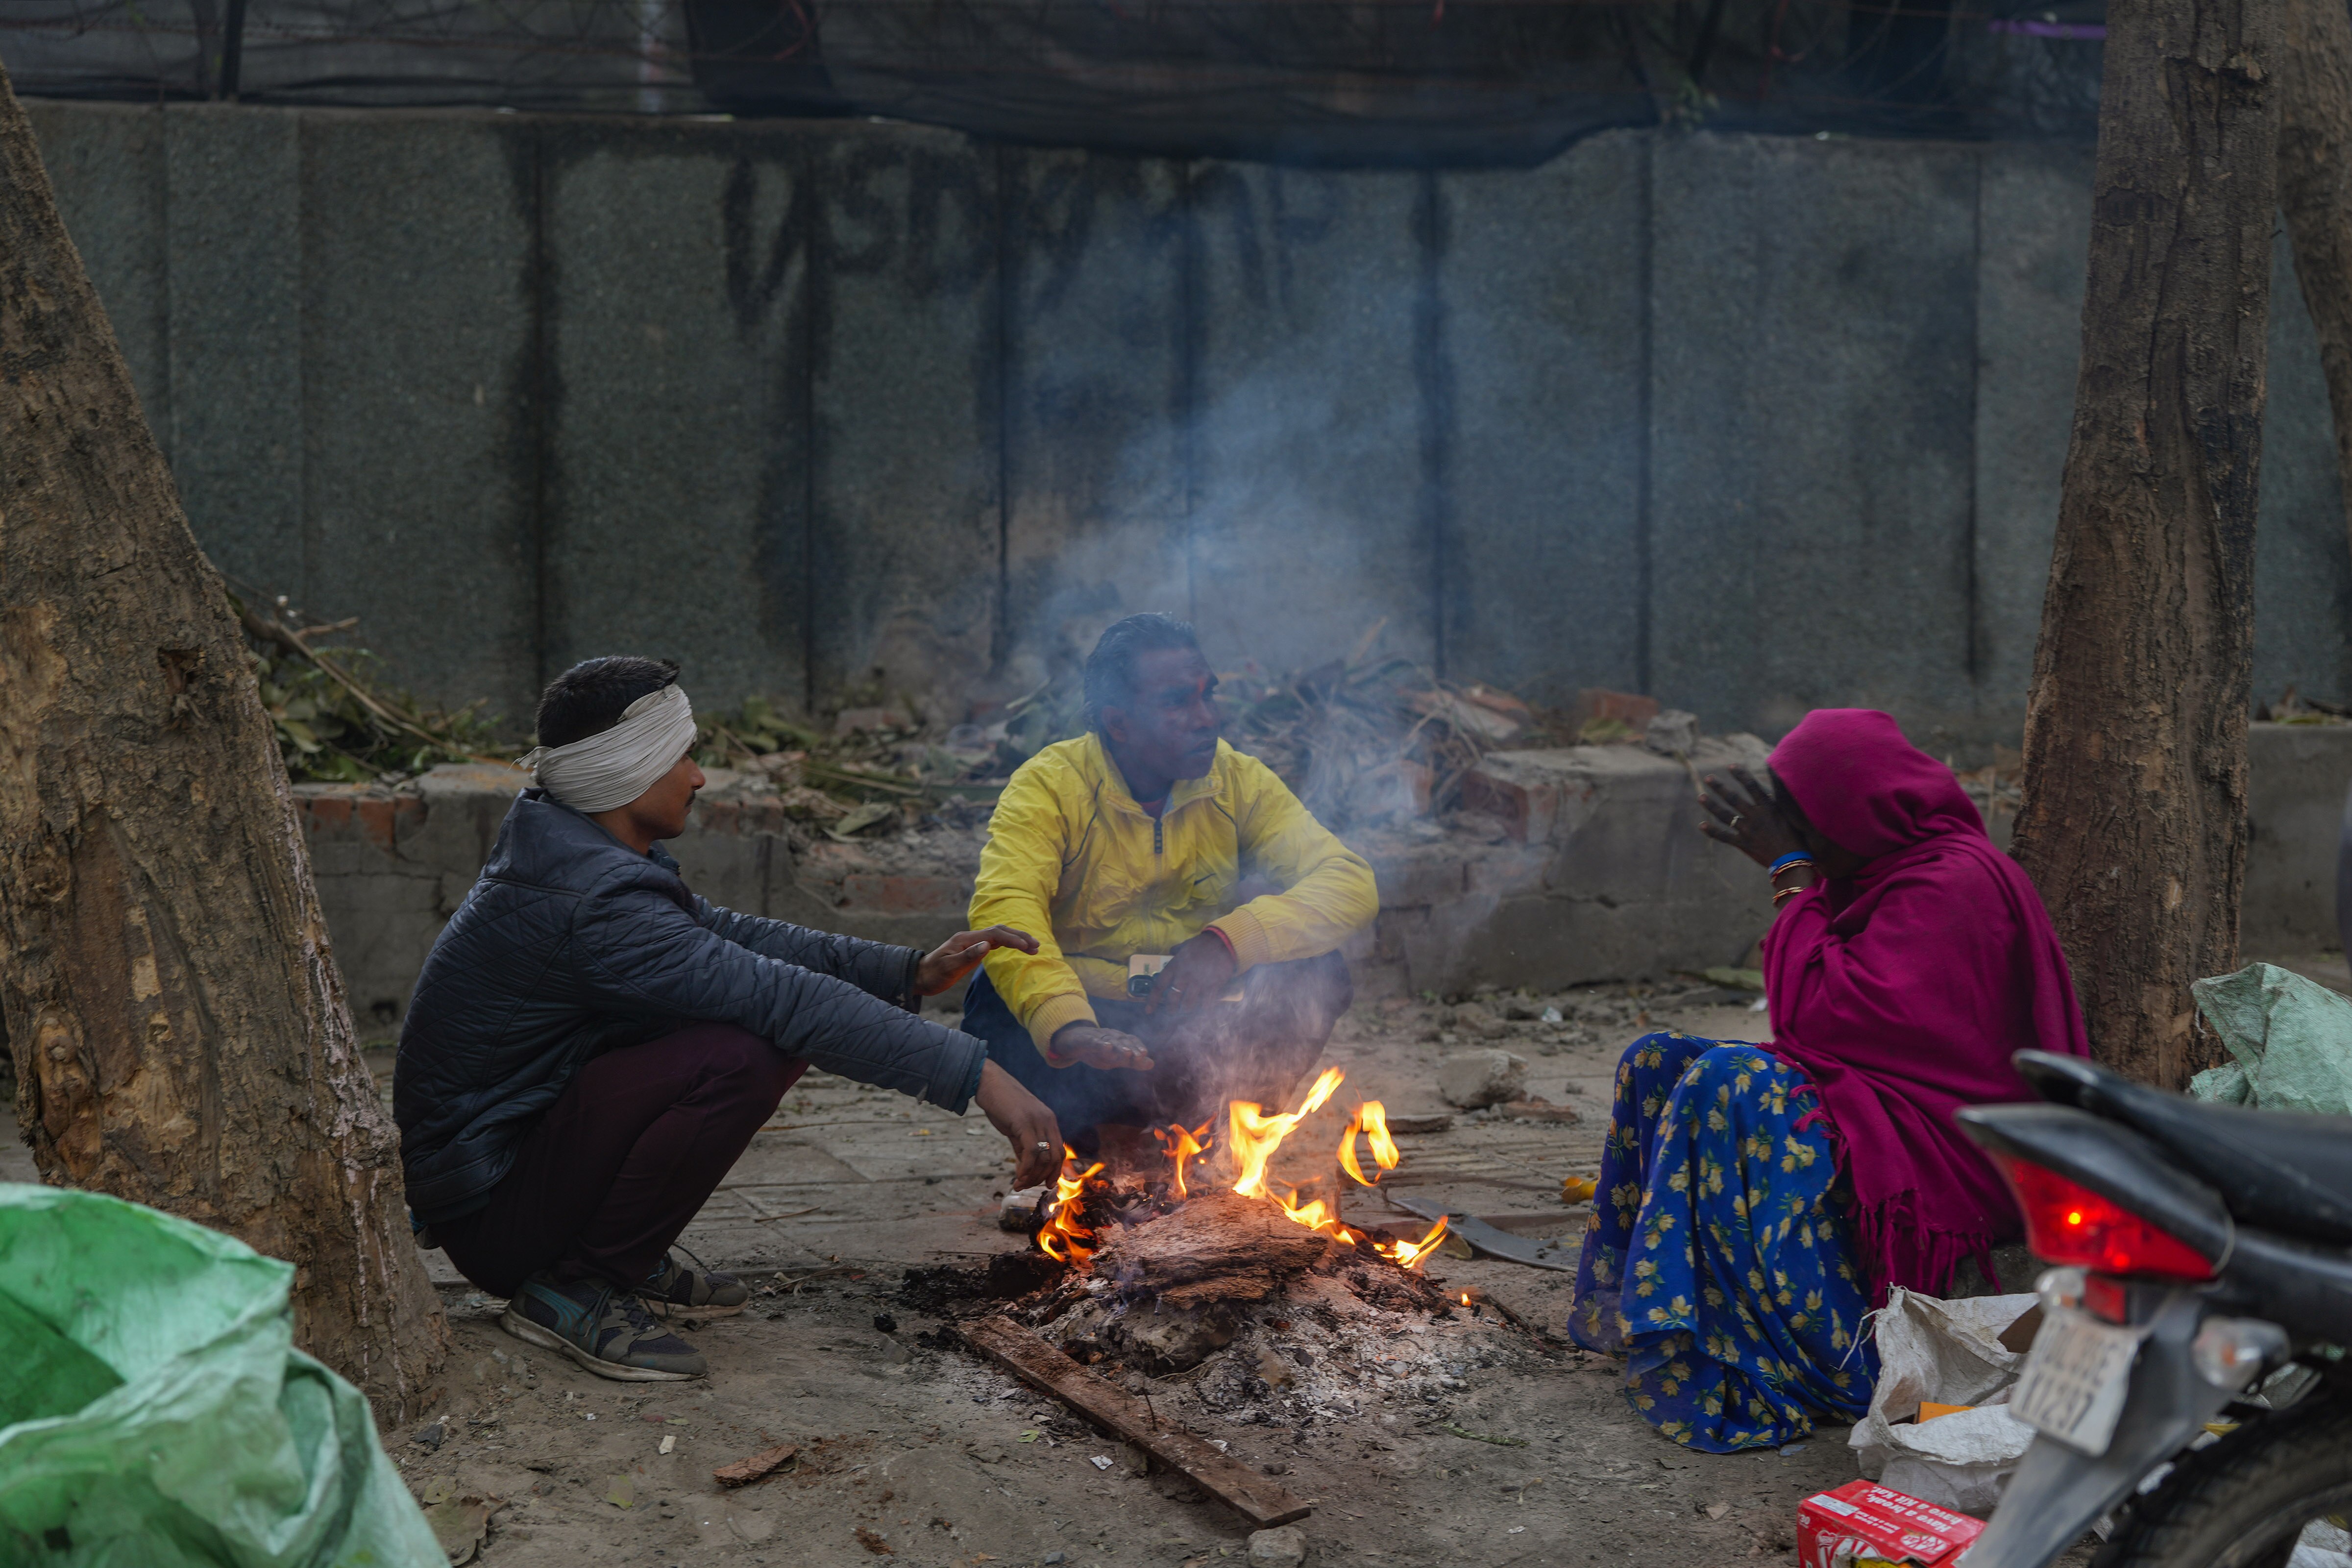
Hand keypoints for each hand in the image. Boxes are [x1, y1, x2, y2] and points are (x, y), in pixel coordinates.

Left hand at [915, 925, 1039, 994]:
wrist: (921, 977)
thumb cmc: (933, 974)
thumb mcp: (948, 968)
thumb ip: (968, 956)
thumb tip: (987, 945)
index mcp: (965, 939)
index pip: (995, 935)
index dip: (1012, 940)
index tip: (1027, 948)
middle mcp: (970, 937)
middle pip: (1000, 931)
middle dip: (1019, 937)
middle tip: (1036, 946)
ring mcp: (972, 942)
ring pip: (998, 935)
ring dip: (1016, 939)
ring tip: (1033, 947)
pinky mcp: (973, 949)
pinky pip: (994, 942)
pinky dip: (1008, 943)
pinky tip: (1017, 948)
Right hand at [975, 1060, 1062, 1188]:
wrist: (988, 1082)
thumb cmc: (1000, 1103)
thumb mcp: (1016, 1126)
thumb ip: (1023, 1146)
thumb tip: (1026, 1168)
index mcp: (1049, 1120)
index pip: (1060, 1151)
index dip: (1055, 1171)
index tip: (1046, 1184)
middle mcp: (1048, 1120)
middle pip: (1055, 1157)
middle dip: (1043, 1177)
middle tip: (1027, 1186)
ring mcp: (1037, 1121)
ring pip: (1044, 1157)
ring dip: (1033, 1176)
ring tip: (1019, 1184)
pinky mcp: (1024, 1122)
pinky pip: (1032, 1152)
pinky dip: (1027, 1168)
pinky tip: (1018, 1176)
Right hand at [1050, 1024, 1155, 1072]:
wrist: (1074, 1042)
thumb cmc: (1097, 1051)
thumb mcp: (1115, 1059)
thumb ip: (1132, 1062)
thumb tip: (1152, 1064)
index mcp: (1118, 1040)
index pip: (1131, 1040)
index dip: (1138, 1046)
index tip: (1144, 1054)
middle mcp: (1110, 1035)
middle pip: (1122, 1040)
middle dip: (1131, 1047)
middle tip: (1140, 1055)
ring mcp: (1098, 1036)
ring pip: (1110, 1040)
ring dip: (1119, 1046)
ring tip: (1127, 1052)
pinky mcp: (1086, 1039)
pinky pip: (1094, 1041)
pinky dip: (1100, 1044)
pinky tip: (1107, 1047)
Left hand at [1145, 931, 1237, 1014]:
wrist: (1223, 942)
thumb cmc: (1202, 943)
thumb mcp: (1186, 945)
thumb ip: (1177, 950)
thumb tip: (1172, 950)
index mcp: (1175, 967)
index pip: (1159, 986)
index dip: (1153, 1000)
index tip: (1148, 1011)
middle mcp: (1184, 977)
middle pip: (1173, 999)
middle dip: (1171, 1009)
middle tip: (1173, 1012)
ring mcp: (1198, 983)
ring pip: (1188, 1004)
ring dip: (1187, 1009)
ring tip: (1187, 1009)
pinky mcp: (1212, 987)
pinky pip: (1206, 1003)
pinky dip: (1205, 1006)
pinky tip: (1205, 1006)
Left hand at [1698, 765, 1807, 867]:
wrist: (1792, 861)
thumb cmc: (1797, 837)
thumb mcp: (1790, 815)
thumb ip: (1779, 801)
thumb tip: (1774, 785)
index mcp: (1768, 807)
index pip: (1751, 786)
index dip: (1741, 775)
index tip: (1731, 766)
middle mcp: (1755, 816)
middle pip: (1733, 798)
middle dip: (1720, 787)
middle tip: (1708, 778)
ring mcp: (1747, 830)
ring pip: (1725, 815)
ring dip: (1711, 805)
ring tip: (1700, 796)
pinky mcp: (1743, 844)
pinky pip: (1724, 836)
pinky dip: (1712, 831)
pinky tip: (1701, 825)